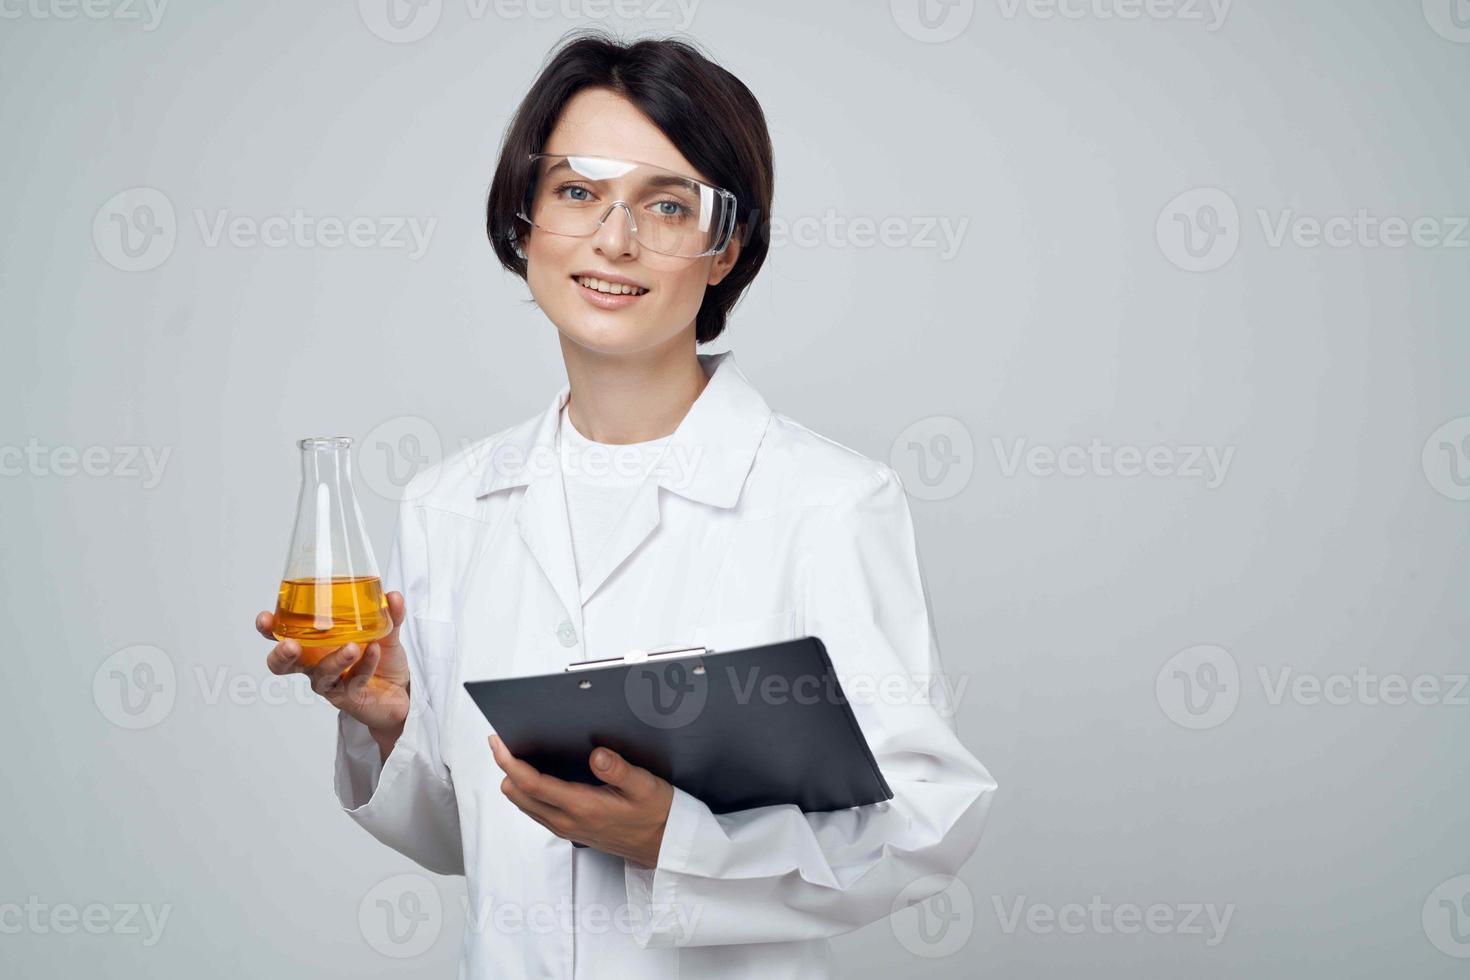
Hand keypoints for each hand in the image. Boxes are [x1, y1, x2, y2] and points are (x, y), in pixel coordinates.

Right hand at [254, 592, 410, 759]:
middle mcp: (315, 665)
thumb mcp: (384, 632)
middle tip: (290, 645)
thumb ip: (389, 614)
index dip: (268, 630)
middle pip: (283, 666)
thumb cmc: (379, 658)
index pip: (282, 635)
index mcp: (313, 644)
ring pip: (322, 675)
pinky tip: (374, 650)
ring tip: (351, 647)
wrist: (401, 692)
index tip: (264, 619)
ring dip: (334, 659)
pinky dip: (365, 664)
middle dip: (281, 655)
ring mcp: (330, 683)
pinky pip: (353, 680)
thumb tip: (392, 595)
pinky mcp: (348, 698)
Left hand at [489, 735, 673, 868]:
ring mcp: (565, 828)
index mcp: (583, 806)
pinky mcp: (569, 830)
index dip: (509, 762)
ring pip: (523, 803)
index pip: (531, 784)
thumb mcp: (646, 786)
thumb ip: (619, 770)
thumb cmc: (657, 814)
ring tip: (518, 753)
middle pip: (517, 794)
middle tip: (506, 741)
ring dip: (515, 779)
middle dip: (506, 767)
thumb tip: (597, 754)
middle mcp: (567, 821)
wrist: (664, 845)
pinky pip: (535, 809)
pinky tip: (537, 773)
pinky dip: (527, 791)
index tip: (498, 742)